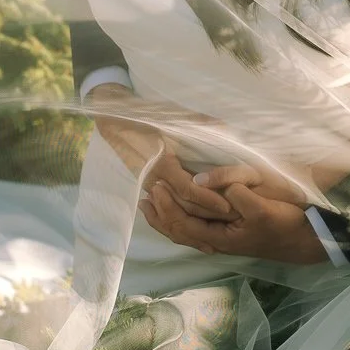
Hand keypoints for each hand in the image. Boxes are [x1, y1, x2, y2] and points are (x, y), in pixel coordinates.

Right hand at [86, 88, 234, 218]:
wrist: (118, 119)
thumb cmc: (148, 116)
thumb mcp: (175, 116)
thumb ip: (200, 123)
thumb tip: (224, 129)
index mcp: (162, 163)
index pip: (188, 189)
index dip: (208, 199)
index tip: (227, 207)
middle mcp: (154, 179)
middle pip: (183, 206)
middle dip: (207, 216)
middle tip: (231, 221)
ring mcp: (148, 185)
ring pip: (174, 212)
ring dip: (195, 223)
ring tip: (218, 233)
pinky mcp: (148, 187)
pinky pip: (166, 208)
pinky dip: (181, 220)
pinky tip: (197, 230)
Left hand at [139, 166, 328, 263]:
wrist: (305, 240)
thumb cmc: (283, 224)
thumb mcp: (261, 209)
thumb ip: (235, 195)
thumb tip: (204, 182)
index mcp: (219, 238)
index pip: (182, 223)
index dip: (166, 206)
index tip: (156, 186)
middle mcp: (215, 242)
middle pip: (177, 231)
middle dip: (158, 214)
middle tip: (143, 193)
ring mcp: (220, 240)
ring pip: (183, 233)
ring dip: (164, 218)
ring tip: (149, 204)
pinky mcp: (226, 235)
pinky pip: (193, 230)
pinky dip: (177, 221)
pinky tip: (174, 212)